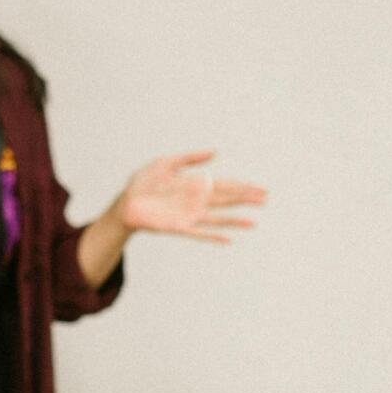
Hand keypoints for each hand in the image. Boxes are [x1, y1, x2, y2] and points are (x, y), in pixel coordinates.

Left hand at [117, 150, 265, 243]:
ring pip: (218, 218)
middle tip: (265, 199)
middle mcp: (197, 200)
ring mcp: (190, 215)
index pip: (225, 185)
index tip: (261, 189)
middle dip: (246, 199)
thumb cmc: (144, 182)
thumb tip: (215, 152)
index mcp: (196, 184)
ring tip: (253, 222)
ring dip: (235, 220)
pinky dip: (214, 237)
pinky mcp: (179, 227)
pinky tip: (228, 240)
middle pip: (227, 200)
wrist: (126, 201)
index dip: (243, 187)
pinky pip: (200, 234)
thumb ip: (190, 158)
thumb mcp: (166, 163)